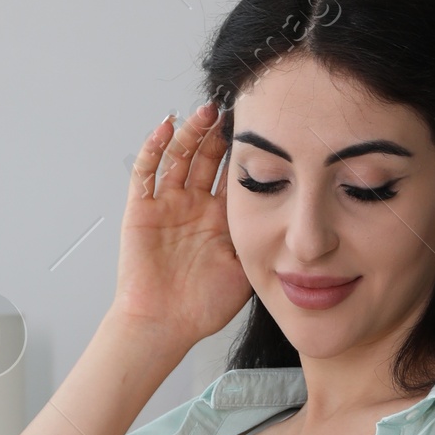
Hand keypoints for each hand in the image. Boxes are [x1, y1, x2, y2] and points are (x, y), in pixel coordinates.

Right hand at [108, 101, 252, 356]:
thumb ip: (263, 239)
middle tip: (234, 109)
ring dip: (192, 133)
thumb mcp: (247, 269)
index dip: (246, 152)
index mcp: (220, 219)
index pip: (235, 174)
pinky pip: (146, 172)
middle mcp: (194, 207)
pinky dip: (154, 147)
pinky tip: (167, 126)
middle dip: (220, 134)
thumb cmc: (202, 306)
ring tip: (206, 111)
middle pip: (207, 158)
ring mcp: (167, 206)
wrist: (164, 325)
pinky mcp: (141, 209)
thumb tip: (292, 213)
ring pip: (179, 157)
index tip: (263, 127)